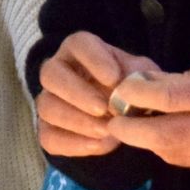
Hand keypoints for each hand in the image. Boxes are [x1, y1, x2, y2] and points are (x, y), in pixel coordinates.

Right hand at [36, 32, 159, 158]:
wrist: (126, 116)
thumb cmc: (132, 87)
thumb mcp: (141, 76)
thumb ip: (138, 77)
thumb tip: (129, 89)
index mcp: (80, 50)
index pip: (78, 44)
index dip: (93, 60)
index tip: (113, 78)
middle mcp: (58, 71)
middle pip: (51, 74)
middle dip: (77, 93)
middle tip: (104, 108)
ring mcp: (49, 100)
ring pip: (47, 107)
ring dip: (77, 121)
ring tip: (107, 131)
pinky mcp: (48, 129)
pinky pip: (49, 137)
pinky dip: (74, 144)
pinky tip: (100, 145)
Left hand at [105, 50, 189, 169]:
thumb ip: (185, 75)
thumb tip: (148, 83)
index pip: (169, 97)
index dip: (138, 93)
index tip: (120, 87)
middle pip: (159, 134)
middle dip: (129, 127)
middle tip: (112, 115)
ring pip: (164, 150)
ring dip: (142, 138)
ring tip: (129, 120)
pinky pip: (176, 157)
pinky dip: (159, 144)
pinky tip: (154, 130)